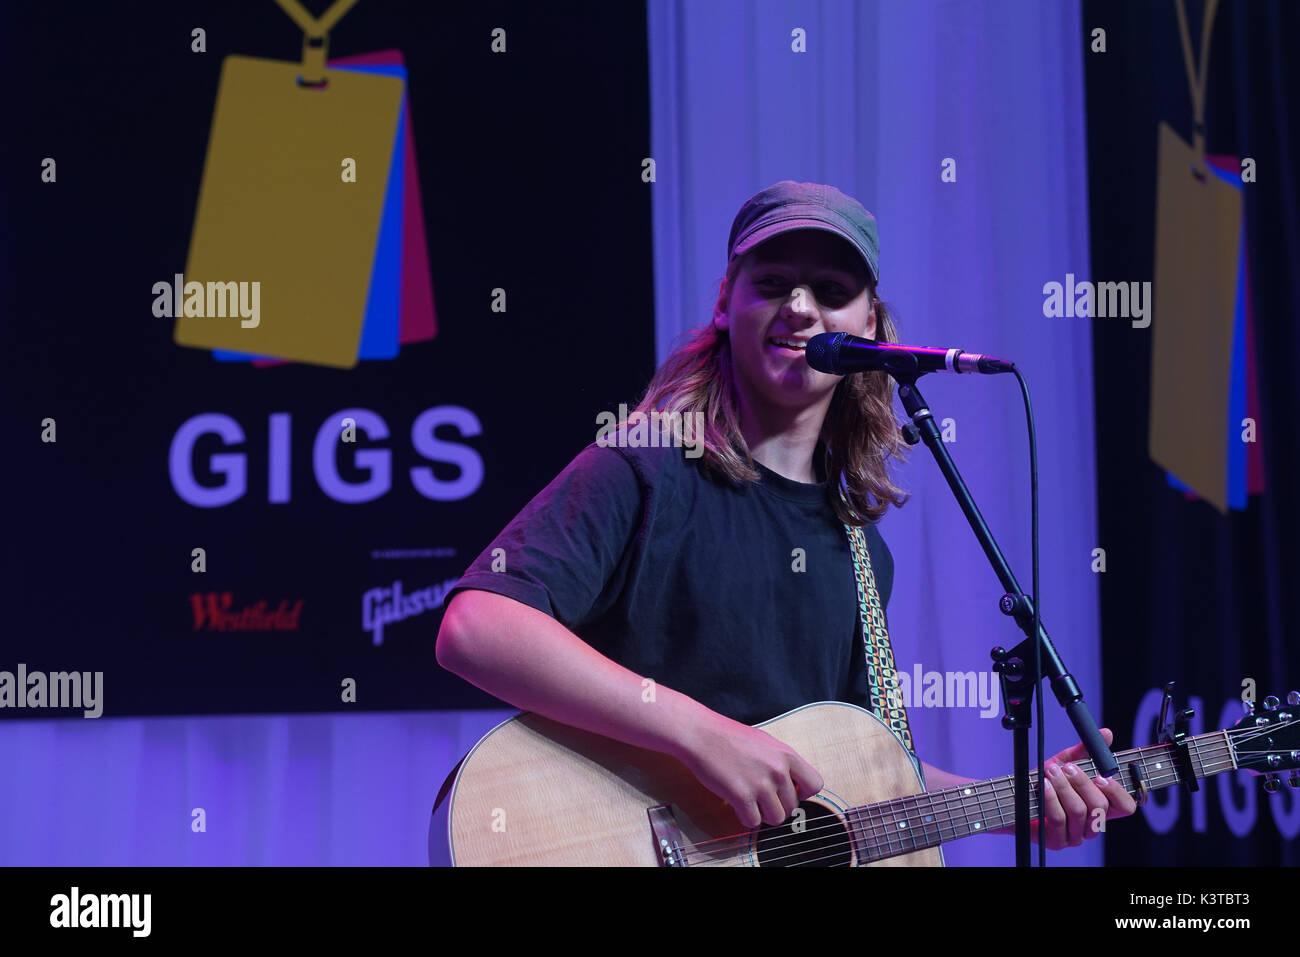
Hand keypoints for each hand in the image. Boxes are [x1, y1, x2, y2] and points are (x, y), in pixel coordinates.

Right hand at [678, 712, 822, 828]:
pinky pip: (753, 822)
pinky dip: (745, 817)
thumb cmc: (729, 737)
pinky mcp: (742, 796)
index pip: (815, 784)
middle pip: (792, 807)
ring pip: (776, 819)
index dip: (802, 793)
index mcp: (787, 755)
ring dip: (763, 814)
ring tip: (749, 801)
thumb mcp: (765, 743)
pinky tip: (736, 804)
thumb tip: (791, 787)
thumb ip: (781, 763)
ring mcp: (761, 784)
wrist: (701, 734)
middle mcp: (778, 770)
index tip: (787, 791)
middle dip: (777, 806)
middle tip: (759, 797)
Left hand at [1036, 728, 1136, 848]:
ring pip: (1079, 811)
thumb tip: (1106, 733)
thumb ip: (1085, 751)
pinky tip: (1043, 786)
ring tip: (1050, 772)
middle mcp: (1092, 824)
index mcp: (1101, 808)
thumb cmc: (1045, 782)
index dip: (1117, 792)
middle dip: (1082, 783)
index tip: (1101, 776)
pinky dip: (1050, 799)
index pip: (1126, 807)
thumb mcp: (1065, 763)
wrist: (1016, 797)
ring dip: (1063, 788)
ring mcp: (1076, 836)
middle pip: (1100, 807)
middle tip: (1068, 767)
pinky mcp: (1057, 841)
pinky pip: (1058, 820)